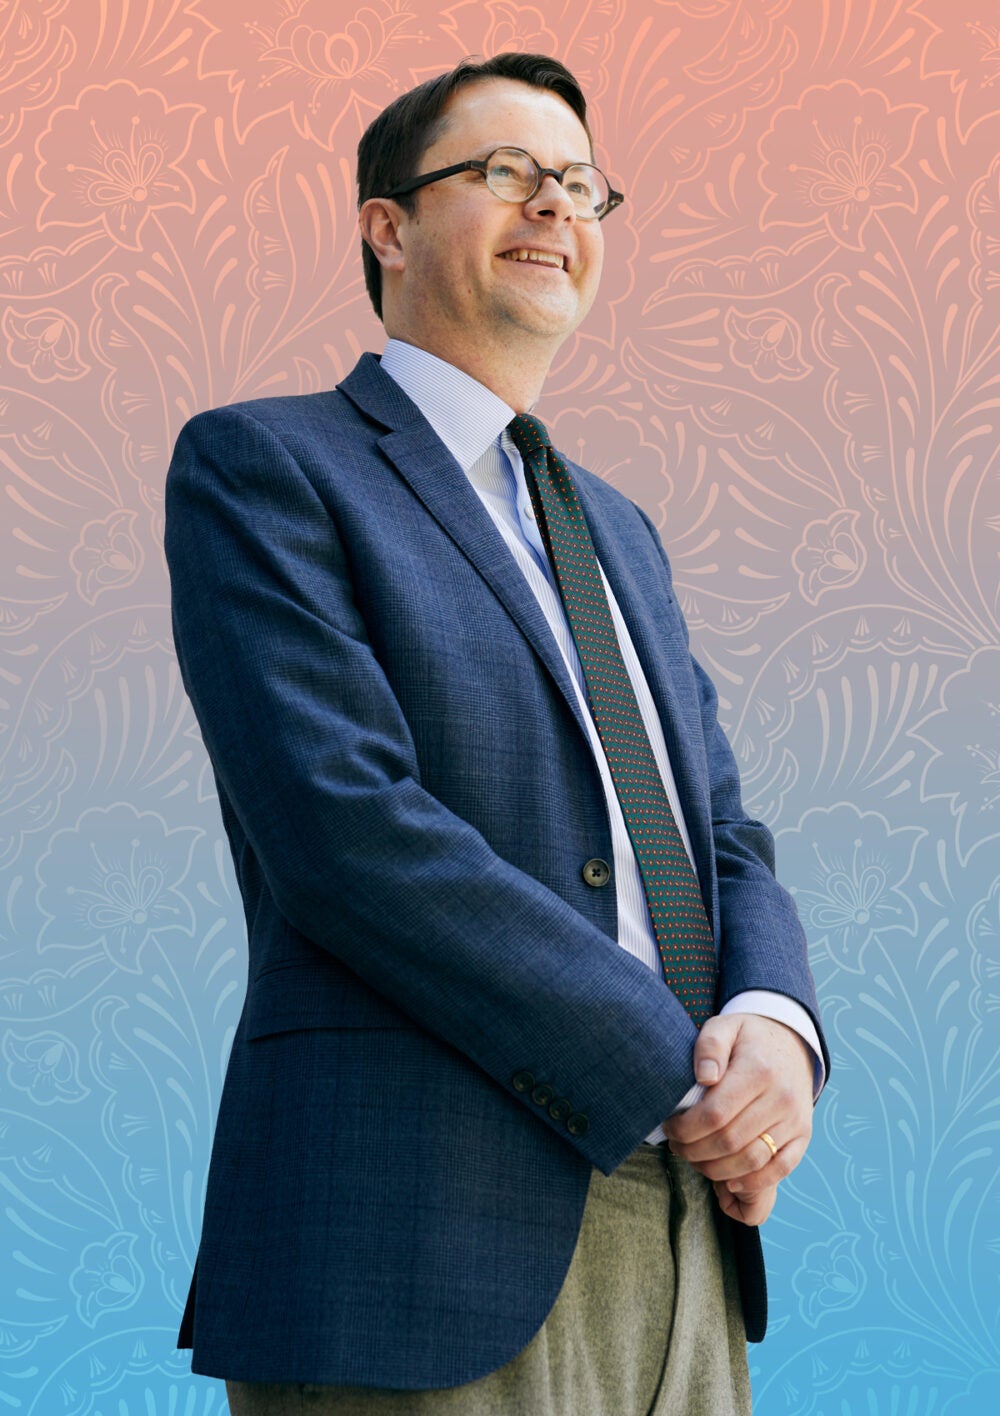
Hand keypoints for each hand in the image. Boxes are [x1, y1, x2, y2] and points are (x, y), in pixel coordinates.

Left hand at [662, 1014, 813, 1223]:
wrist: (792, 1045)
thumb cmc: (748, 1039)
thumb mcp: (725, 1027)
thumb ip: (709, 1046)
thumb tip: (705, 1078)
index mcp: (759, 1070)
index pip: (715, 1113)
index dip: (686, 1128)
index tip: (670, 1127)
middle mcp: (781, 1098)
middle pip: (730, 1141)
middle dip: (694, 1151)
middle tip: (677, 1146)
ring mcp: (795, 1120)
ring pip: (752, 1160)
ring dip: (716, 1170)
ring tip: (696, 1160)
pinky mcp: (803, 1136)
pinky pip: (780, 1170)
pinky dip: (752, 1182)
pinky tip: (728, 1182)